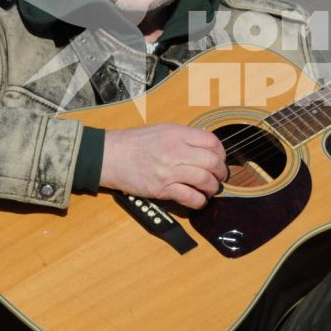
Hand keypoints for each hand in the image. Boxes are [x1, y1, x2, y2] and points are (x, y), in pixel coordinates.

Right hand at [97, 123, 227, 210]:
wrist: (109, 156)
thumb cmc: (133, 142)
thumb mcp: (162, 130)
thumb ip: (184, 135)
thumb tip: (205, 142)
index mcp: (177, 134)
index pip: (212, 142)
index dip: (221, 153)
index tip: (219, 160)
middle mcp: (176, 150)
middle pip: (212, 162)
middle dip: (220, 172)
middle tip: (219, 177)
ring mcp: (169, 171)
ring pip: (205, 180)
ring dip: (212, 188)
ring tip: (210, 190)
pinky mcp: (162, 189)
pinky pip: (189, 197)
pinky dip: (199, 201)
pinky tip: (199, 200)